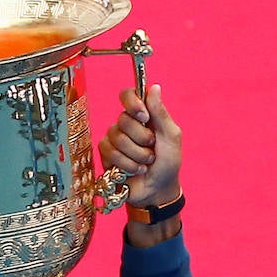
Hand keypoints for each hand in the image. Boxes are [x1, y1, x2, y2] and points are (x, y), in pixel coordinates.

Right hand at [99, 85, 183, 246]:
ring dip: (136, 154)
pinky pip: (109, 152)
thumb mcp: (170, 136)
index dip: (132, 103)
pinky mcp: (106, 156)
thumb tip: (154, 87)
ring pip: (117, 138)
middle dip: (141, 138)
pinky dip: (127, 164)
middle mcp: (127, 124)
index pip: (128, 95)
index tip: (144, 116)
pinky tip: (135, 170)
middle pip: (123, 119)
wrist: (158, 190)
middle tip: (152, 148)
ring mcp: (115, 140)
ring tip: (146, 163)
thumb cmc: (168, 163)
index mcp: (143, 115)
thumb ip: (160, 113)